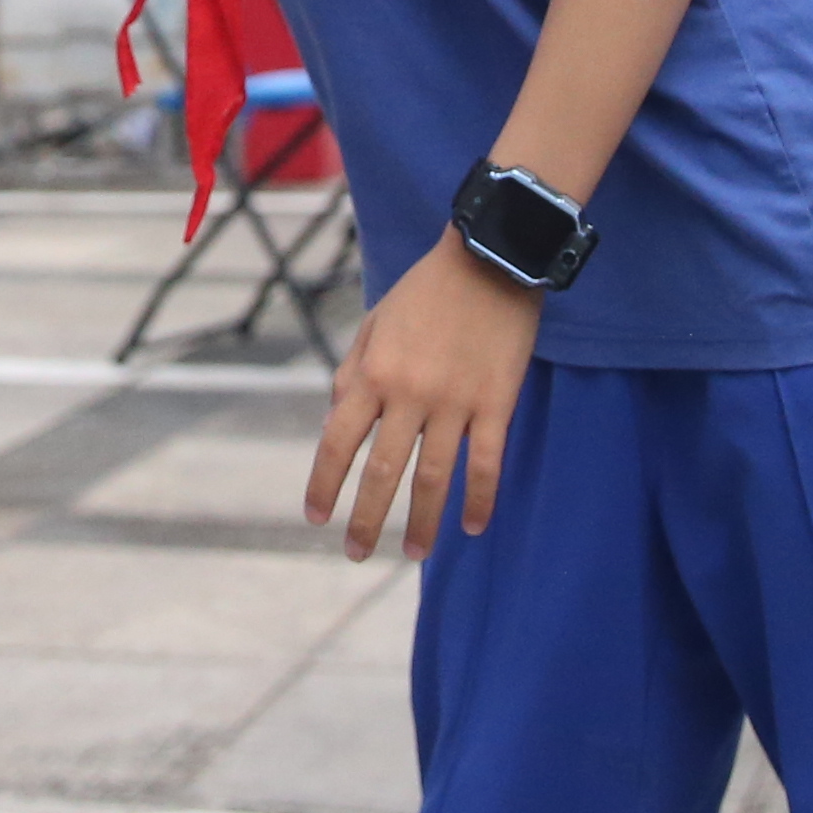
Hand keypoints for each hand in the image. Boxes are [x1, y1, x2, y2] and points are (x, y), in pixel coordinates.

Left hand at [306, 243, 540, 559]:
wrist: (490, 258)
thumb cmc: (426, 290)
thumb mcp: (375, 322)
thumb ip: (353, 372)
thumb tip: (335, 419)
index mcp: (373, 372)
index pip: (338, 442)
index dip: (324, 484)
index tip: (315, 517)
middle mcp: (409, 393)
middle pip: (383, 472)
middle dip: (365, 519)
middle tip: (355, 555)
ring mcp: (455, 401)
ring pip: (434, 478)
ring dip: (422, 522)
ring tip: (414, 554)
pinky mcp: (497, 402)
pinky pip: (486, 463)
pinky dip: (479, 499)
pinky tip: (474, 526)